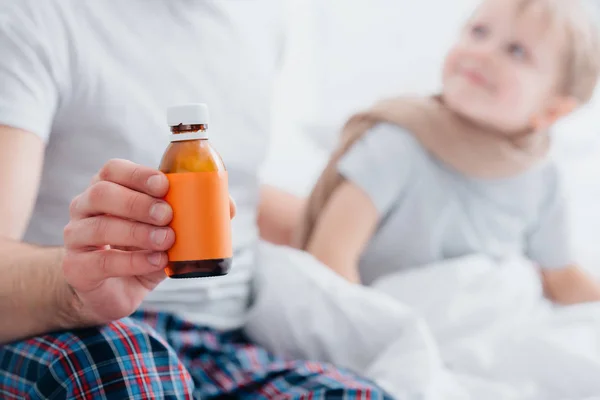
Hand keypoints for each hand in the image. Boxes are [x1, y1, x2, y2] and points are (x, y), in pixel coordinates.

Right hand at [61, 159, 235, 325]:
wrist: (116, 289)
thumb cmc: (143, 249)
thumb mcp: (167, 230)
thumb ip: (193, 215)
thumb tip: (228, 206)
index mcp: (107, 189)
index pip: (113, 170)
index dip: (137, 174)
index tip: (164, 184)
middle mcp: (85, 208)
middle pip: (102, 193)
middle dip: (138, 203)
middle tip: (168, 215)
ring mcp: (76, 237)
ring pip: (100, 227)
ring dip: (138, 232)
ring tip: (166, 241)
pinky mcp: (76, 267)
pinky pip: (102, 260)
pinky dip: (133, 261)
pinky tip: (156, 261)